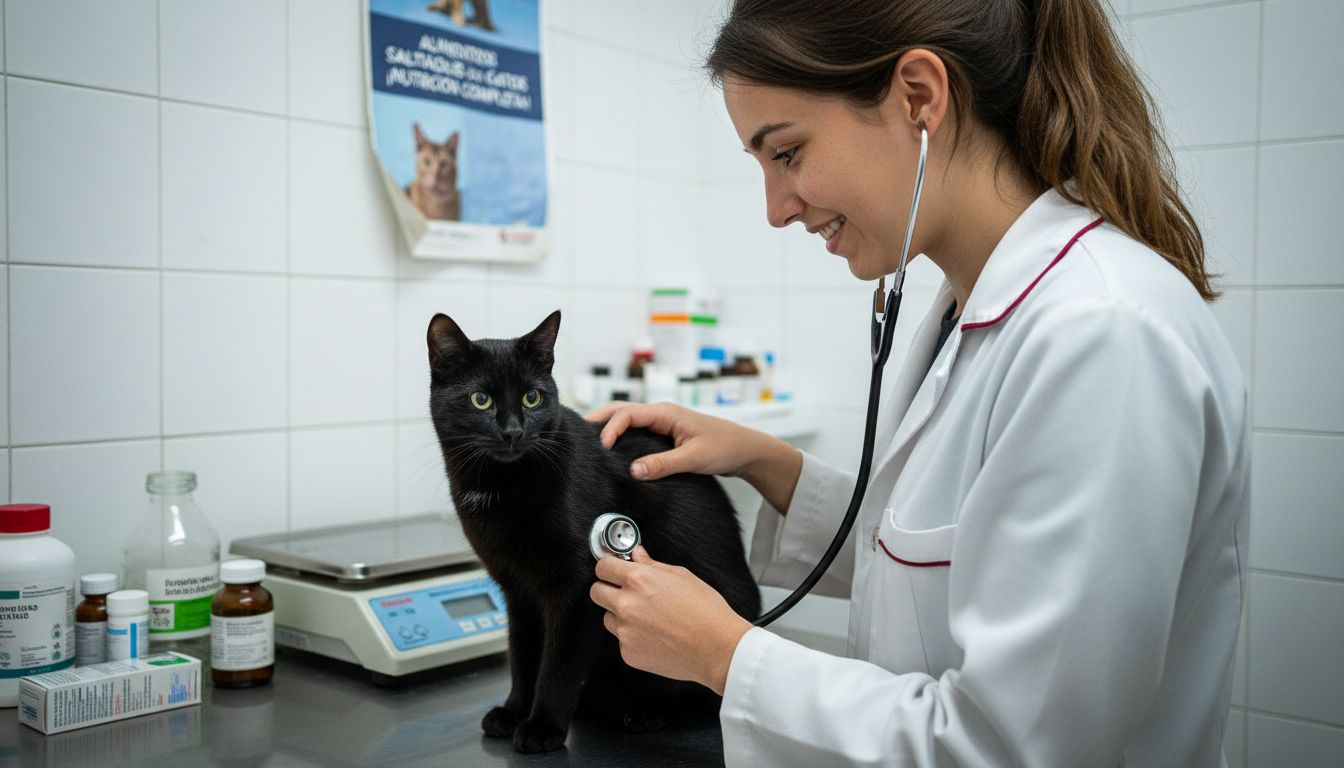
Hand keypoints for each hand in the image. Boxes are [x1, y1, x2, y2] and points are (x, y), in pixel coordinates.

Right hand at [585, 401, 769, 479]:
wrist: (746, 450)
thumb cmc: (725, 448)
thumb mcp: (693, 458)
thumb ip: (662, 464)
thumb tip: (632, 471)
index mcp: (666, 413)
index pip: (628, 414)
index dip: (610, 428)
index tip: (602, 448)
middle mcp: (662, 413)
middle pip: (622, 410)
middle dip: (600, 418)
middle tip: (578, 432)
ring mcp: (664, 422)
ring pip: (628, 418)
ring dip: (609, 425)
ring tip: (588, 438)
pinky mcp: (666, 433)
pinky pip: (637, 429)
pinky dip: (621, 433)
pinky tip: (612, 446)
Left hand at [589, 546, 751, 695]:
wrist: (718, 649)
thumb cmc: (706, 612)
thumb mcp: (682, 577)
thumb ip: (653, 565)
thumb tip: (637, 555)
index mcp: (639, 580)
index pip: (603, 566)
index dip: (609, 567)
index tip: (613, 570)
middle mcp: (627, 605)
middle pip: (596, 592)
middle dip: (608, 589)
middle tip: (625, 592)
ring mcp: (625, 631)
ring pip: (608, 618)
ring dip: (620, 615)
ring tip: (648, 618)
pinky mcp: (628, 653)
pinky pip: (621, 640)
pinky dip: (633, 637)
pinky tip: (655, 635)